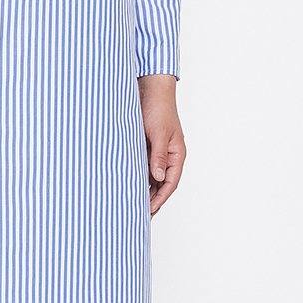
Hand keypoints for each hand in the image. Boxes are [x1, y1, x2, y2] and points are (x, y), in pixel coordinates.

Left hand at [138, 75, 184, 215]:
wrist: (150, 87)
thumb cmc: (158, 107)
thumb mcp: (158, 133)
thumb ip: (158, 156)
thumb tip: (158, 178)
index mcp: (177, 154)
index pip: (170, 183)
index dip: (160, 199)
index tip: (148, 211)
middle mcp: (168, 155)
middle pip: (161, 184)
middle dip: (151, 199)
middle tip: (138, 215)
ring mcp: (157, 151)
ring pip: (151, 176)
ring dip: (143, 189)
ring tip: (130, 204)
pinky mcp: (146, 146)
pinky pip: (142, 166)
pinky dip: (136, 176)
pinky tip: (126, 184)